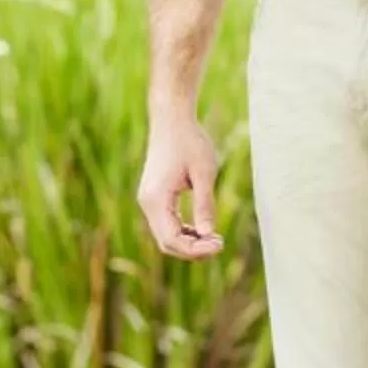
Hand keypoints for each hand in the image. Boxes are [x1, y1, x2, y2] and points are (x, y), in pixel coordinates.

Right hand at [135, 112, 226, 261]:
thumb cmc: (190, 141)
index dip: (196, 249)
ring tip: (215, 238)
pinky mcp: (154, 196)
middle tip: (220, 243)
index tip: (220, 243)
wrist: (171, 118)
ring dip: (189, 241)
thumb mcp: (204, 172)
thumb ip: (205, 204)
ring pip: (166, 235)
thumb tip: (209, 234)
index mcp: (156, 199)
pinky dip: (183, 231)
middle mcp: (147, 203)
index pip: (172, 239)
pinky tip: (202, 229)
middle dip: (193, 249)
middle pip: (167, 242)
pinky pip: (166, 224)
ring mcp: (149, 200)